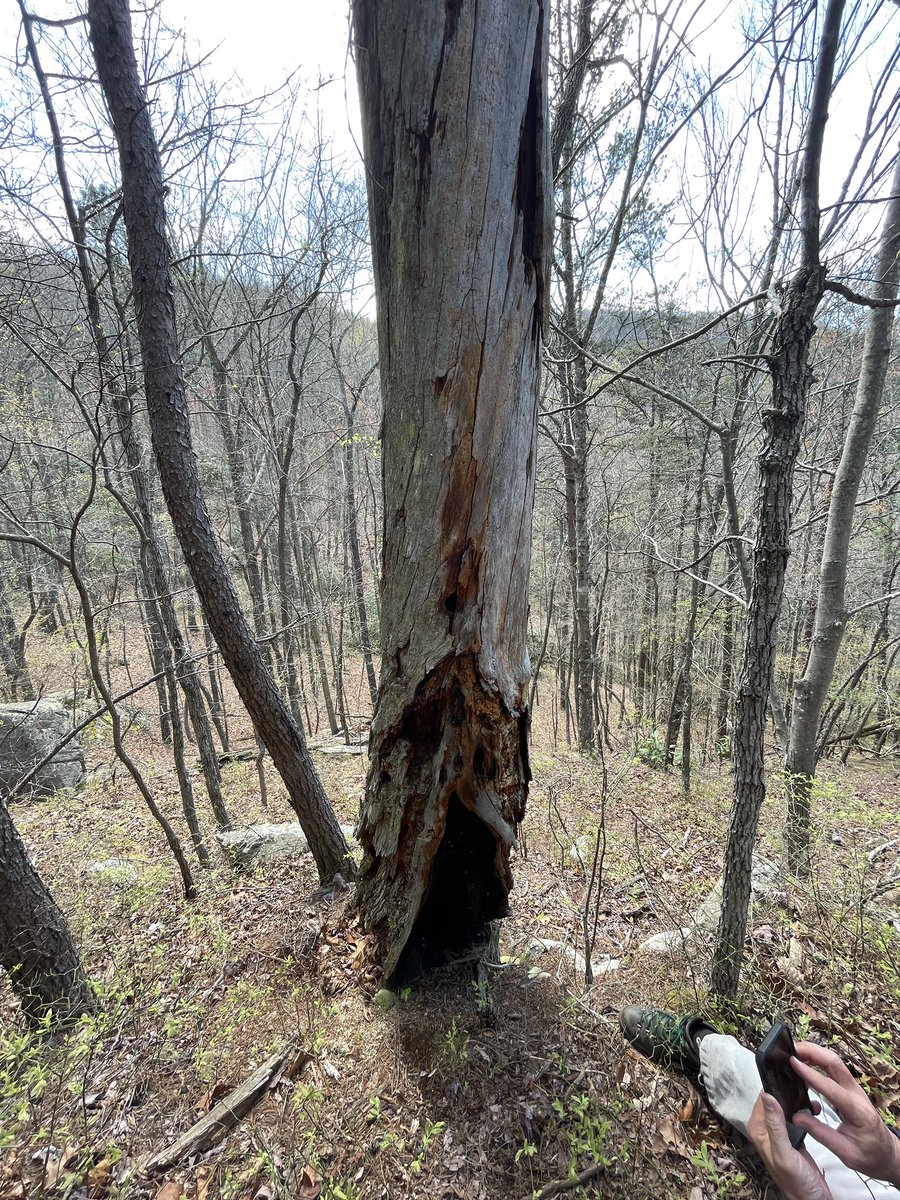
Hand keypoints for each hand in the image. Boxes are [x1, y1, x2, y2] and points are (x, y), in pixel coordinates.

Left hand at [747, 1092, 832, 1199]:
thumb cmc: (796, 1182)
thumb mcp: (784, 1153)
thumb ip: (775, 1126)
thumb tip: (767, 1096)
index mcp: (759, 1130)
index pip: (763, 1099)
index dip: (774, 1086)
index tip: (788, 1076)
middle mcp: (767, 1129)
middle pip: (775, 1101)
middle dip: (788, 1092)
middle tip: (804, 1084)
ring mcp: (781, 1133)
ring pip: (786, 1108)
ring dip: (797, 1101)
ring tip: (811, 1096)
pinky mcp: (794, 1138)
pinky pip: (796, 1117)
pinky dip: (804, 1112)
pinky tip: (814, 1109)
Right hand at [790, 1042, 899, 1185]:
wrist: (887, 1154)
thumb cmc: (869, 1155)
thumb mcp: (845, 1152)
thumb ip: (820, 1133)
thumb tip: (796, 1117)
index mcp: (857, 1111)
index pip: (831, 1087)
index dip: (810, 1074)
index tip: (793, 1063)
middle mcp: (857, 1094)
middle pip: (835, 1063)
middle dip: (813, 1052)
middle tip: (791, 1050)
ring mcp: (854, 1089)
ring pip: (834, 1062)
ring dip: (815, 1053)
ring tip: (795, 1053)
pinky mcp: (850, 1088)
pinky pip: (834, 1068)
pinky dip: (818, 1060)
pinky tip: (805, 1063)